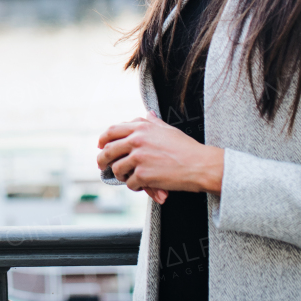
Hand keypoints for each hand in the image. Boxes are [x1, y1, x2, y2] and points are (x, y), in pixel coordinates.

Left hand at [97, 110, 222, 198]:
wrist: (200, 165)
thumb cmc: (187, 148)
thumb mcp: (168, 130)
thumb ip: (154, 123)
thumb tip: (148, 114)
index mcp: (141, 127)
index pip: (112, 130)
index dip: (103, 139)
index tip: (100, 145)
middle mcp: (137, 140)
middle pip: (108, 150)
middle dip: (102, 160)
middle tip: (102, 166)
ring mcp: (139, 158)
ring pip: (117, 169)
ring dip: (120, 176)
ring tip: (128, 178)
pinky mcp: (143, 175)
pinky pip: (130, 183)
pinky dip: (134, 186)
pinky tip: (142, 186)